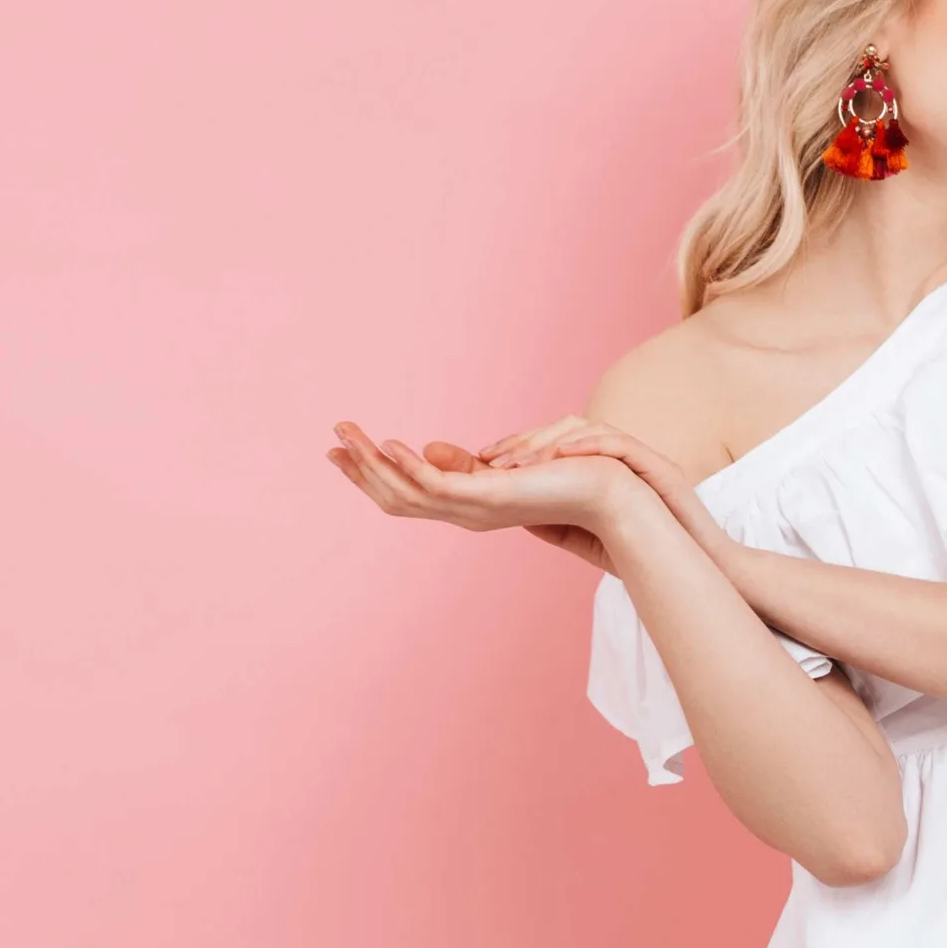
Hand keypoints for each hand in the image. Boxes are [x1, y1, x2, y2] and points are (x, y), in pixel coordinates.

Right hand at [326, 421, 650, 572]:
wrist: (614, 494)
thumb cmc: (572, 479)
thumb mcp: (507, 468)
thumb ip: (467, 464)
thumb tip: (430, 449)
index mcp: (470, 505)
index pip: (408, 493)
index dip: (373, 474)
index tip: (344, 449)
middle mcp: (466, 512)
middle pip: (397, 495)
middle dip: (361, 469)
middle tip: (331, 440)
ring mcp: (475, 509)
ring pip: (407, 491)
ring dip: (372, 463)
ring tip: (346, 435)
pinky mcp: (489, 498)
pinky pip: (436, 485)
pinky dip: (408, 467)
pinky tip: (387, 446)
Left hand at [476, 416, 734, 557]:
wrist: (699, 571)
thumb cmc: (650, 559)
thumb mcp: (588, 538)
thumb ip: (556, 521)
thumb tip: (515, 512)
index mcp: (605, 470)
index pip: (557, 444)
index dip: (521, 446)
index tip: (485, 460)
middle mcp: (622, 458)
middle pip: (567, 429)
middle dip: (526, 441)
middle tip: (491, 459)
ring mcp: (643, 459)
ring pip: (590, 429)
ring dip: (549, 442)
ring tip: (519, 463)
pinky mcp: (661, 468)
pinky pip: (622, 444)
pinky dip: (590, 444)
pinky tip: (562, 454)